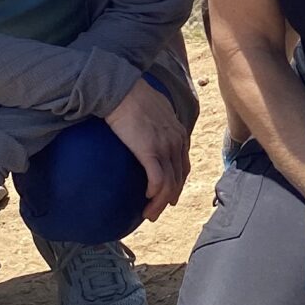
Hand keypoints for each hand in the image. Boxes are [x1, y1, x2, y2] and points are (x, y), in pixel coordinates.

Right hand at [102, 75, 191, 221]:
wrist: (121, 90)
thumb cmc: (132, 97)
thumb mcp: (153, 110)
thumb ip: (157, 123)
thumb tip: (148, 131)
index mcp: (178, 132)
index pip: (183, 164)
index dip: (178, 182)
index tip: (169, 195)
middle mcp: (176, 141)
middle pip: (179, 177)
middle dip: (170, 197)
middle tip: (158, 211)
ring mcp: (165, 146)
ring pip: (169, 183)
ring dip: (160, 202)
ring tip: (150, 214)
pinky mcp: (150, 151)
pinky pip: (157, 180)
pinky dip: (154, 193)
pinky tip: (146, 198)